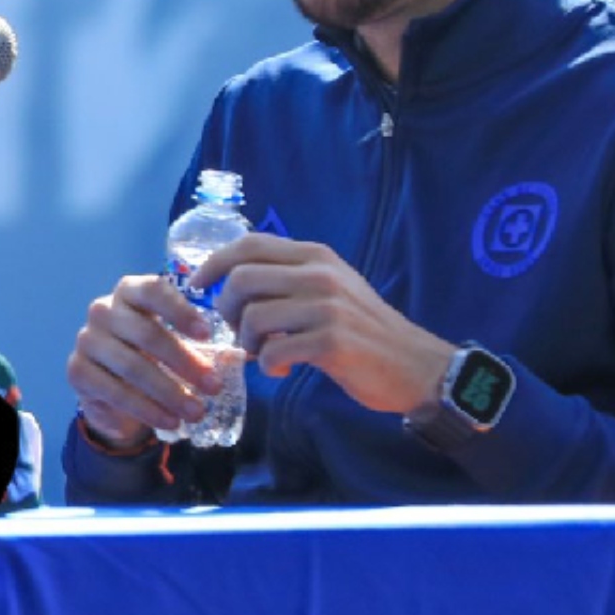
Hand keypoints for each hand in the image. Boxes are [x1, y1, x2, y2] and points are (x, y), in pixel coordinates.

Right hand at [65, 273, 220, 449]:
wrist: (112, 384)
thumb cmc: (151, 353)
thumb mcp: (173, 341)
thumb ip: (198, 345)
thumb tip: (235, 359)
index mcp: (129, 292)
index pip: (153, 291)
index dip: (180, 311)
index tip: (207, 335)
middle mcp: (103, 310)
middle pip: (146, 333)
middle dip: (184, 363)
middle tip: (213, 387)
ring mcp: (86, 340)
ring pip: (132, 366)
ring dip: (169, 393)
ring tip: (197, 412)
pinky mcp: (77, 371)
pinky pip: (114, 392)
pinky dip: (146, 410)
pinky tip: (169, 422)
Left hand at [189, 234, 453, 414]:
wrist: (417, 366)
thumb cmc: (364, 330)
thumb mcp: (331, 288)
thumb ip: (289, 278)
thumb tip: (230, 281)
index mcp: (317, 256)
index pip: (249, 244)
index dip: (214, 263)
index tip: (197, 286)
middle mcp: (321, 275)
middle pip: (241, 279)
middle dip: (227, 309)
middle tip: (240, 331)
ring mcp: (328, 307)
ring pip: (252, 317)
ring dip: (246, 342)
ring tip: (262, 353)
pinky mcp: (332, 342)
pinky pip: (273, 351)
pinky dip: (268, 365)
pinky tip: (282, 369)